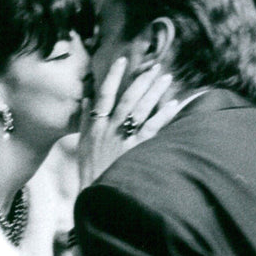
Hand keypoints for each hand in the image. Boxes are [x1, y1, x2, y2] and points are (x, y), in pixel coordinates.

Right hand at [78, 58, 179, 187]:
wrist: (96, 195)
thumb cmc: (90, 170)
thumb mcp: (82, 144)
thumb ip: (85, 120)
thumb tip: (86, 99)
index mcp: (96, 125)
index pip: (104, 95)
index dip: (112, 76)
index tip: (122, 60)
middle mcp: (109, 129)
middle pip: (127, 98)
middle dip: (141, 80)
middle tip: (155, 66)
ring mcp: (122, 139)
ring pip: (140, 109)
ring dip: (154, 92)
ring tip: (166, 78)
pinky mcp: (135, 150)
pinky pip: (151, 128)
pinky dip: (162, 116)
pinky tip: (173, 104)